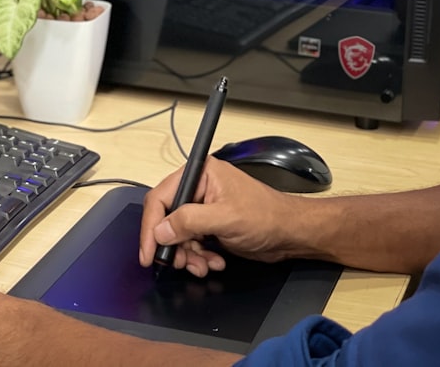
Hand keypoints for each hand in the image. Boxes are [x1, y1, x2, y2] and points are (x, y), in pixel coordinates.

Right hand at [138, 157, 301, 276]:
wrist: (291, 233)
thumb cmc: (268, 216)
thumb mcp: (225, 218)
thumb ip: (189, 222)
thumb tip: (160, 231)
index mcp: (199, 174)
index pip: (161, 198)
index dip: (151, 226)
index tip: (148, 252)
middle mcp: (198, 188)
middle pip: (167, 219)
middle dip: (173, 245)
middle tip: (179, 263)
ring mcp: (203, 207)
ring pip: (178, 235)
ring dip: (187, 255)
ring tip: (203, 266)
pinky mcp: (209, 224)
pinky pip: (191, 243)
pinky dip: (198, 256)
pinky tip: (213, 261)